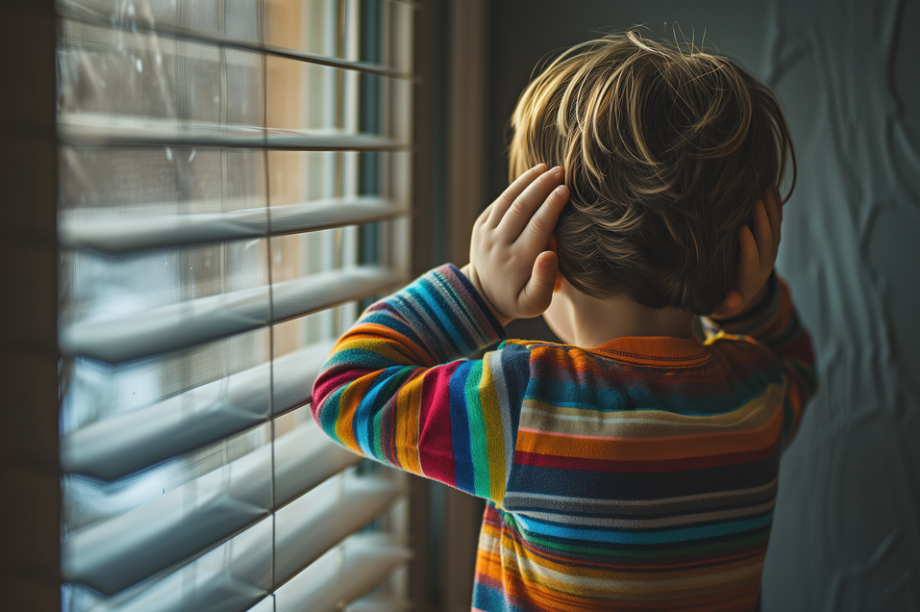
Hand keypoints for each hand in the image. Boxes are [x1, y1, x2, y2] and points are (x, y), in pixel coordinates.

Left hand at [462, 164, 569, 325]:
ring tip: (546, 168)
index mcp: (517, 261)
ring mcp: (486, 234)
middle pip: (522, 208)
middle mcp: (499, 245)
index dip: (552, 205)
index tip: (566, 189)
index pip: (538, 226)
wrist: (484, 296)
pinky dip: (515, 188)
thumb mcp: (535, 302)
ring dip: (527, 181)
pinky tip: (531, 177)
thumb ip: (545, 281)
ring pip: (508, 201)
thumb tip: (550, 254)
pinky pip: (499, 203)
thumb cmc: (519, 298)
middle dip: (542, 186)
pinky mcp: (480, 227)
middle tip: (561, 171)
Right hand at [710, 188, 781, 318]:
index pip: (751, 260)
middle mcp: (763, 264)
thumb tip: (733, 304)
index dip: (749, 245)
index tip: (741, 229)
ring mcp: (770, 253)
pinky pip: (777, 224)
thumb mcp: (720, 307)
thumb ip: (726, 307)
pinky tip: (771, 190)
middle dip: (762, 221)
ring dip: (771, 210)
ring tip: (763, 189)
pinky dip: (776, 208)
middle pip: (767, 241)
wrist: (739, 296)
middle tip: (754, 201)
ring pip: (775, 230)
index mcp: (749, 278)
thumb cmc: (720, 298)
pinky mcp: (771, 244)